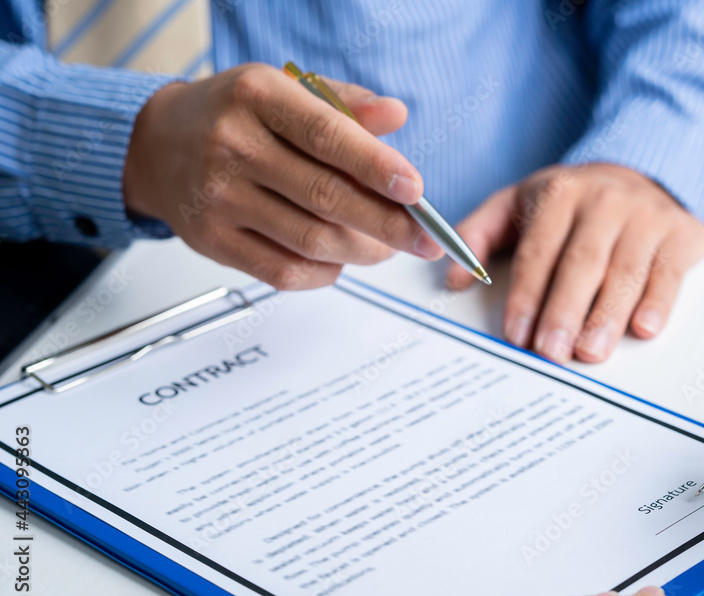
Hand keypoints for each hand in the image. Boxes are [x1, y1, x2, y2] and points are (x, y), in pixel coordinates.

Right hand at [123, 64, 443, 289]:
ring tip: (386, 248)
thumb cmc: (233, 116)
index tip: (416, 191)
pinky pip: (283, 272)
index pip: (327, 136)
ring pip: (310, 241)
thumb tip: (396, 115)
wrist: (156, 146)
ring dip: (362, 252)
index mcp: (258, 98)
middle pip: (326, 197)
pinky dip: (325, 273)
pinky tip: (341, 259)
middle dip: (387, 224)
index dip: (377, 167)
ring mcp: (219, 198)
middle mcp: (232, 146)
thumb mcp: (286, 90)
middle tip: (424, 238)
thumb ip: (344, 104)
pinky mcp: (212, 242)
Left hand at [446, 164, 703, 362]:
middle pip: (582, 263)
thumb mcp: (518, 202)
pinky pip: (669, 273)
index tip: (516, 334)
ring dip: (607, 316)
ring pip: (626, 271)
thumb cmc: (572, 202)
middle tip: (550, 354)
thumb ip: (479, 235)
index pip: (539, 251)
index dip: (527, 295)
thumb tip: (453, 278)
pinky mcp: (683, 234)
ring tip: (589, 353)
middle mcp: (606, 200)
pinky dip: (659, 302)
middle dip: (564, 311)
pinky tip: (643, 330)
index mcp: (561, 193)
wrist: (642, 171)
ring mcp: (648, 216)